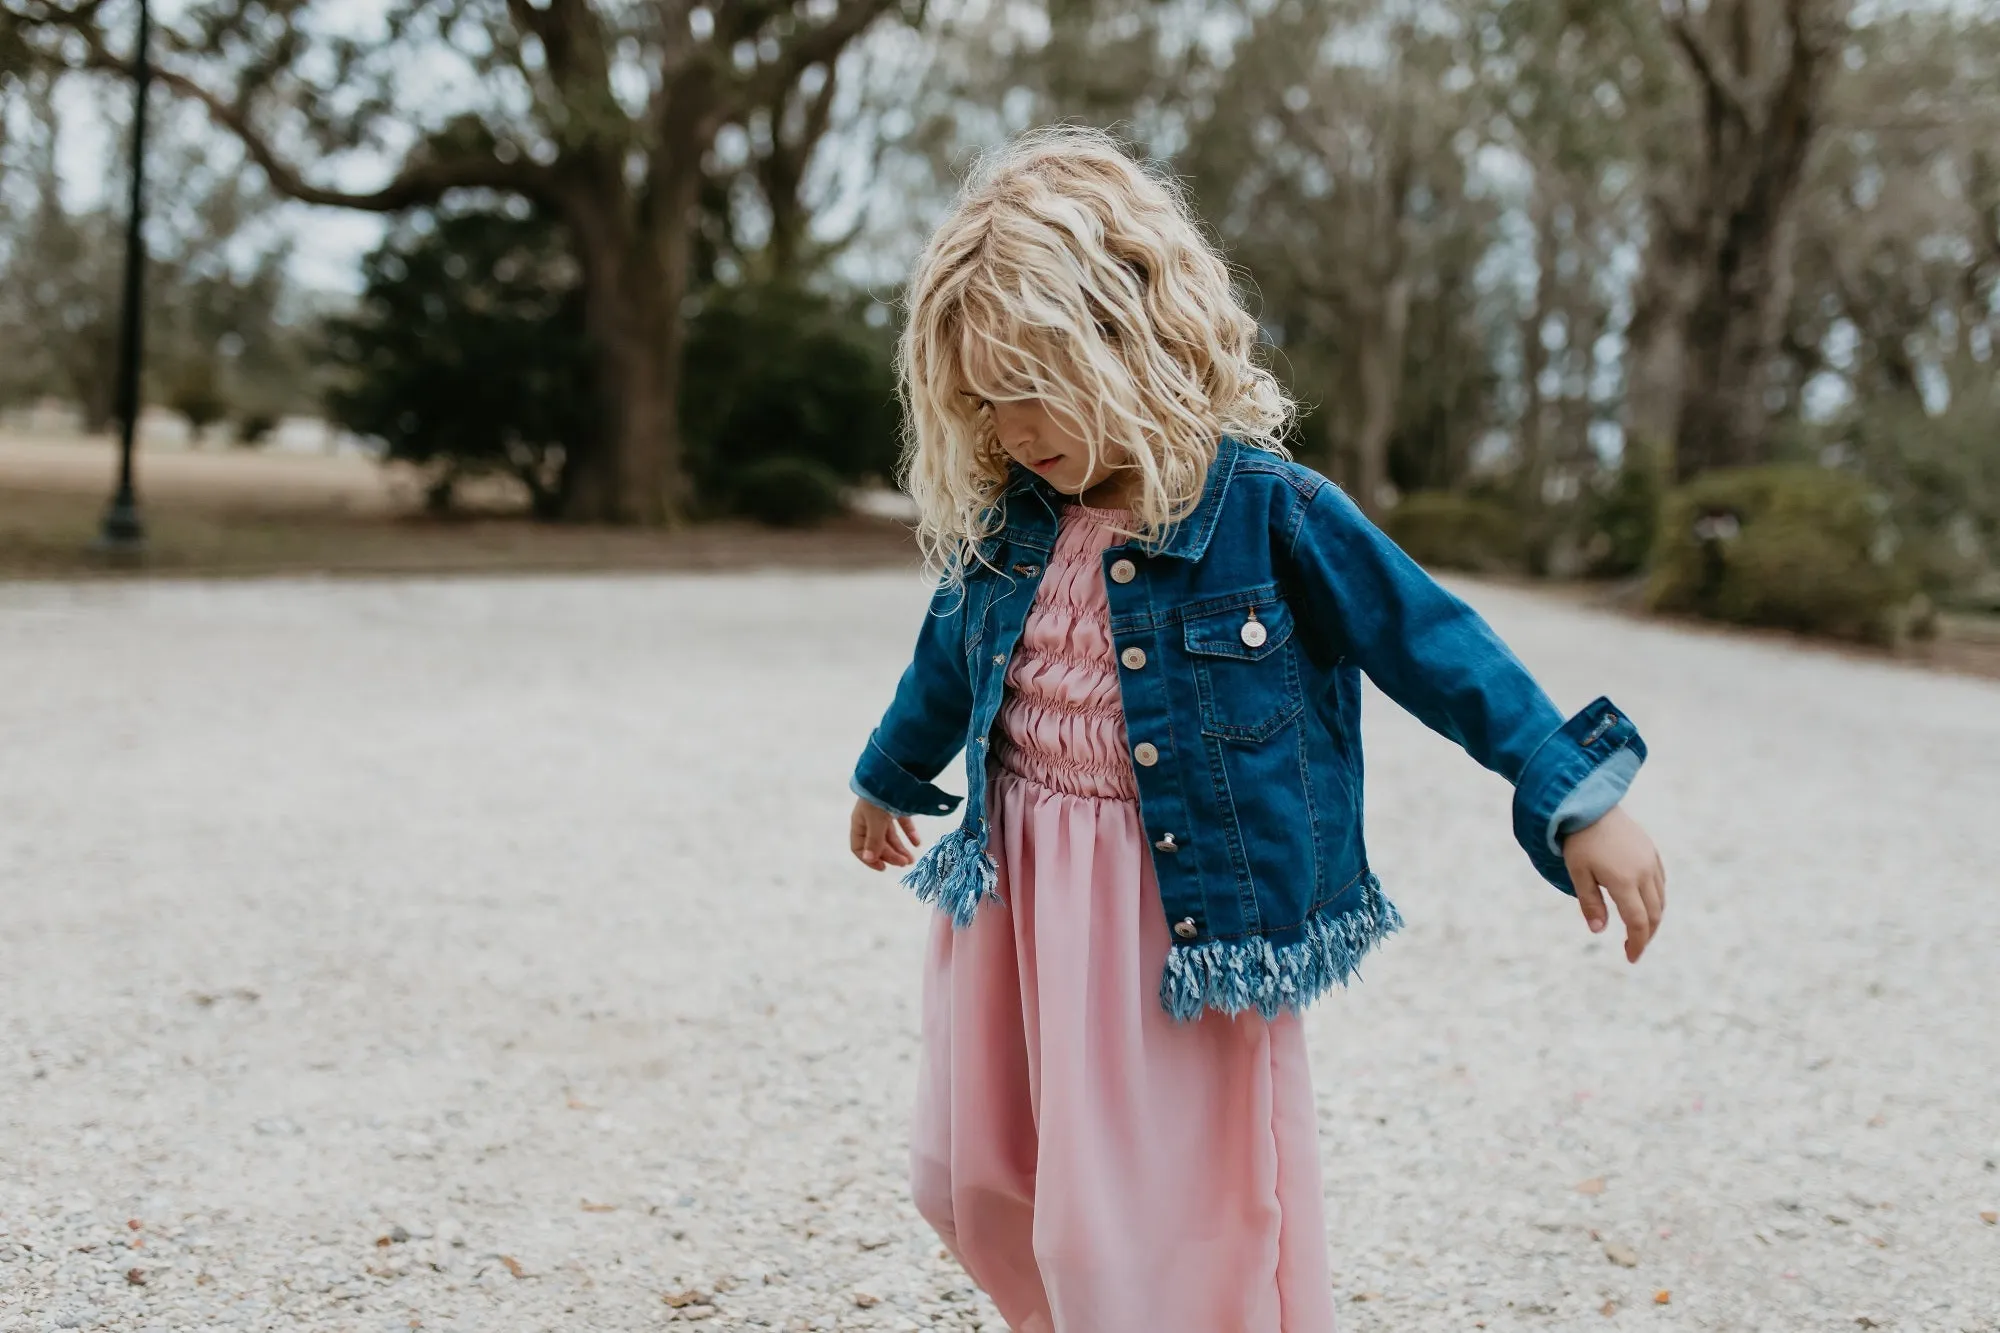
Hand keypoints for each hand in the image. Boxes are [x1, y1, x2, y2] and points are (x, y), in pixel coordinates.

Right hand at [850, 797, 922, 870]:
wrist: (891, 774)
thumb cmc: (878, 799)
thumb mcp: (875, 822)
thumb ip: (874, 841)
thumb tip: (869, 859)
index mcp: (859, 823)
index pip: (859, 847)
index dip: (869, 859)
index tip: (883, 868)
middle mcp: (870, 820)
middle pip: (878, 843)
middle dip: (890, 855)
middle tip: (905, 863)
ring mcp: (883, 813)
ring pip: (890, 835)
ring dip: (900, 848)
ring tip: (911, 859)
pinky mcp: (896, 806)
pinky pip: (902, 823)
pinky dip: (909, 833)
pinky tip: (917, 843)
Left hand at [1562, 805, 1665, 962]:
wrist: (1589, 805)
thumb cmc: (1578, 841)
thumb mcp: (1578, 874)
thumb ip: (1590, 903)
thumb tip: (1599, 931)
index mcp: (1624, 881)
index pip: (1638, 922)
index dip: (1637, 943)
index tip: (1630, 958)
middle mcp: (1643, 872)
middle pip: (1654, 914)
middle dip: (1646, 935)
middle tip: (1633, 948)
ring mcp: (1650, 861)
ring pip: (1660, 899)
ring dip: (1653, 919)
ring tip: (1638, 931)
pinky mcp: (1652, 852)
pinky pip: (1660, 883)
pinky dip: (1656, 900)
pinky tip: (1644, 905)